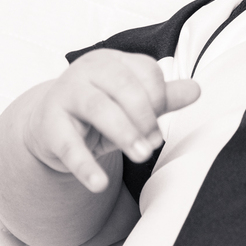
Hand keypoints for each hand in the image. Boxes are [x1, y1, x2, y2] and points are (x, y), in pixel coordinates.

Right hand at [23, 49, 200, 192]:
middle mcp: (87, 71)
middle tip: (154, 144)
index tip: (159, 127)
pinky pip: (68, 145)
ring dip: (125, 133)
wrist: (49, 126)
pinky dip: (85, 166)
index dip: (159, 99)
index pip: (145, 71)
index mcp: (113, 61)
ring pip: (98, 108)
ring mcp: (65, 95)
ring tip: (142, 154)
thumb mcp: (133, 104)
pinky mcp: (48, 125)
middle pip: (123, 86)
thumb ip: (164, 97)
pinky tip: (99, 184)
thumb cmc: (99, 111)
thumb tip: (196, 90)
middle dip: (145, 116)